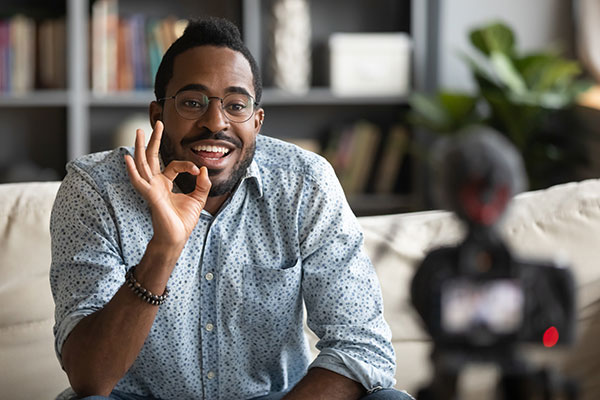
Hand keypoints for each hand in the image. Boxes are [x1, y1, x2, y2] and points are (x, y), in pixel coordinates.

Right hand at [124, 121, 210, 249]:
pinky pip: (139, 181)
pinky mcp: (150, 196)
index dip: (188, 165)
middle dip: (153, 140)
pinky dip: (133, 170)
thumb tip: (204, 169)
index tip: (199, 171)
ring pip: (143, 164)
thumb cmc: (183, 221)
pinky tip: (128, 159)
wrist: (177, 237)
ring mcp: (150, 189)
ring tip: (138, 132)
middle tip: (157, 123)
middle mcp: (155, 183)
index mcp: (165, 183)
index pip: (174, 165)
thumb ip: (203, 184)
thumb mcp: (198, 199)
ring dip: (140, 147)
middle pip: (151, 157)